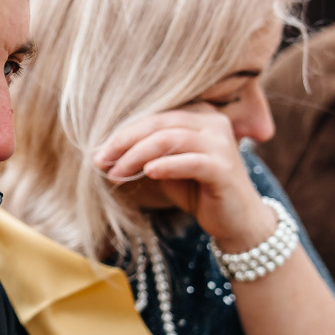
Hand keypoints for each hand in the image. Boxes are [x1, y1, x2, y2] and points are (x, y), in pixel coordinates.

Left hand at [93, 105, 275, 249]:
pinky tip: (147, 172)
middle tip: (100, 160)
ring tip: (116, 172)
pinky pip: (190, 161)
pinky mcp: (224, 168)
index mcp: (199, 114)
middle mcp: (213, 122)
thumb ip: (146, 153)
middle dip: (124, 141)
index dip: (123, 132)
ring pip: (171, 139)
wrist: (236, 220)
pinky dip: (166, 165)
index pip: (154, 115)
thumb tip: (106, 152)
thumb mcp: (168, 167)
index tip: (98, 153)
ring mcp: (221, 143)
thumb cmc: (199, 191)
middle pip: (160, 122)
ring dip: (137, 155)